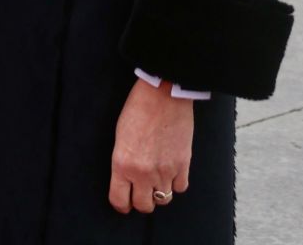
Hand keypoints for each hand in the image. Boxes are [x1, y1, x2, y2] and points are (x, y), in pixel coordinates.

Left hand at [109, 76, 192, 214]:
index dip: (121, 205)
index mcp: (122, 164)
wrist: (163, 95)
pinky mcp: (183, 165)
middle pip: (144, 206)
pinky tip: (171, 172)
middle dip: (141, 201)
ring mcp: (165, 171)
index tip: (123, 202)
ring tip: (156, 181)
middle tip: (140, 192)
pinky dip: (176, 183)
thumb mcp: (119, 137)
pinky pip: (180, 188)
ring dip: (159, 193)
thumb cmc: (137, 110)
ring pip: (163, 199)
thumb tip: (127, 179)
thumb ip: (123, 162)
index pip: (119, 200)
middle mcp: (143, 173)